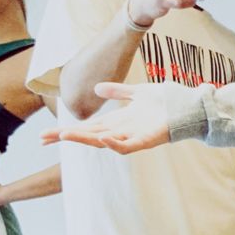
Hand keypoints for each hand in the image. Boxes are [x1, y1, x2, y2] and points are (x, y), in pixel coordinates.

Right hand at [44, 81, 173, 153]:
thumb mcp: (137, 93)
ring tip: (66, 135)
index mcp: (117, 121)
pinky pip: (128, 147)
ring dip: (85, 139)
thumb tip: (96, 88)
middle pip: (88, 136)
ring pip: (102, 142)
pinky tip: (103, 138)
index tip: (45, 135)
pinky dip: (115, 144)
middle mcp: (122, 131)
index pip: (86, 127)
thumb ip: (117, 91)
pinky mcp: (147, 140)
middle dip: (66, 137)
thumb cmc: (167, 102)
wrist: (190, 107)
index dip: (66, 130)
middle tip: (44, 139)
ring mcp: (133, 137)